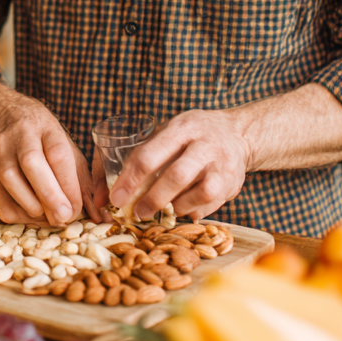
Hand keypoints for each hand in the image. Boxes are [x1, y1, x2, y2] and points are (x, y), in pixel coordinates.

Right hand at [0, 91, 100, 225]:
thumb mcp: (62, 142)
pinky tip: (32, 213)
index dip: (68, 185)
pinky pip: (0, 203)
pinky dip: (19, 216)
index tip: (77, 207)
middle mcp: (18, 136)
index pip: (58, 154)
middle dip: (51, 198)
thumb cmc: (38, 134)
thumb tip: (98, 214)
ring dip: (35, 210)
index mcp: (44, 126)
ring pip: (13, 185)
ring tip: (50, 216)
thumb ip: (79, 176)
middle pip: (32, 166)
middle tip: (64, 217)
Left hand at [108, 108, 249, 220]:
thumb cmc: (191, 134)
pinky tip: (183, 207)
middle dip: (153, 198)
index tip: (115, 198)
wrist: (237, 133)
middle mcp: (205, 144)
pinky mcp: (232, 184)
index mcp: (181, 128)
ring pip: (199, 193)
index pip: (150, 154)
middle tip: (138, 212)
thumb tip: (104, 193)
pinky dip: (192, 211)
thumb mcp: (168, 131)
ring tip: (165, 208)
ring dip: (177, 206)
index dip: (130, 179)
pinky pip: (210, 205)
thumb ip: (141, 156)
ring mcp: (222, 165)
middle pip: (177, 176)